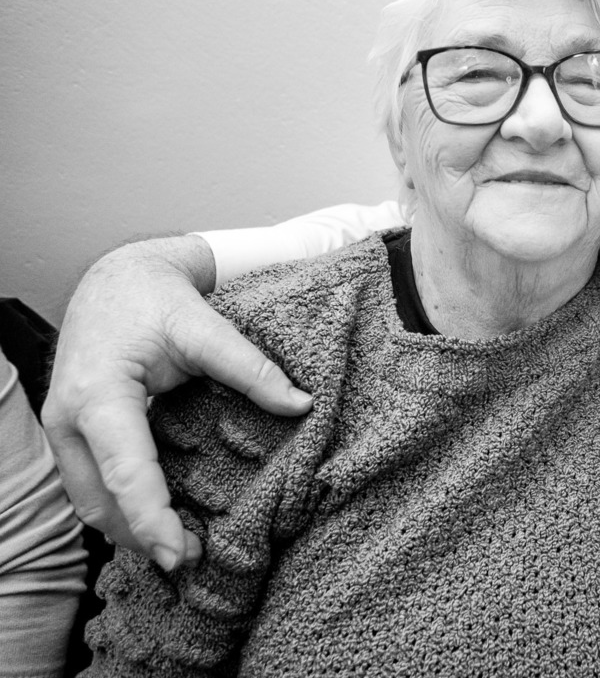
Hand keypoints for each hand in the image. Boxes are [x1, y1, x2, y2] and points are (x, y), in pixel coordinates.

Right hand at [41, 236, 312, 569]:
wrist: (117, 275)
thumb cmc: (154, 296)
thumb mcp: (205, 325)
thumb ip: (250, 368)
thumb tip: (302, 403)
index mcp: (98, 394)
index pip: (125, 472)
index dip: (151, 519)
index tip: (179, 554)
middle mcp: (68, 418)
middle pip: (100, 500)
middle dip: (142, 536)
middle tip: (193, 559)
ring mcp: (63, 428)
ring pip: (90, 499)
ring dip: (130, 527)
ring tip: (184, 545)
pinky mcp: (73, 432)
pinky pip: (92, 483)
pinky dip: (122, 505)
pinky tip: (161, 517)